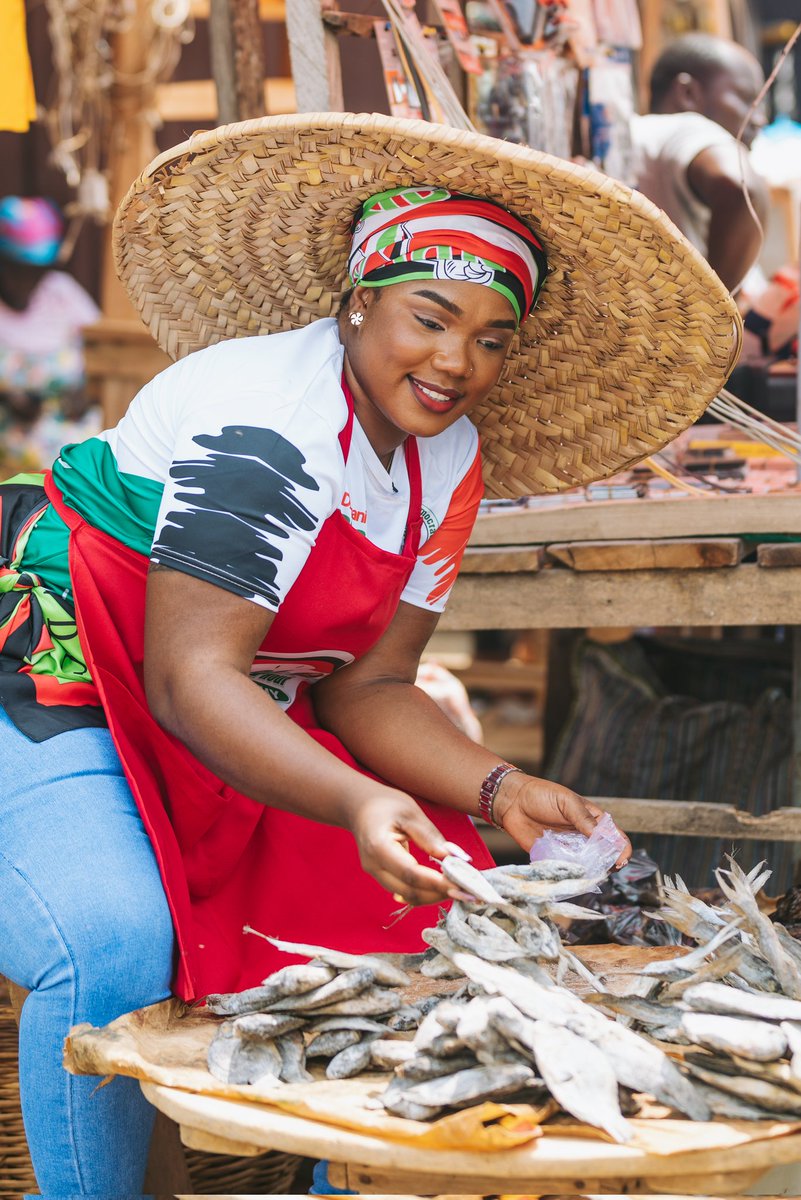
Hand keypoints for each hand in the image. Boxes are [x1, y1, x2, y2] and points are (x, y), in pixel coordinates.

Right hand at [347, 786, 467, 905]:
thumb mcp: (410, 812)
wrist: (359, 807)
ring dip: (434, 895)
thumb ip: (430, 837)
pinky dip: (425, 891)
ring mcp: (376, 874)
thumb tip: (455, 858)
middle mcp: (373, 866)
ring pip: (408, 895)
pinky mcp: (382, 876)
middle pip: (409, 891)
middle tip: (468, 892)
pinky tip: (444, 886)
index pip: (411, 873)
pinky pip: (405, 890)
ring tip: (460, 889)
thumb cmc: (385, 804)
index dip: (437, 882)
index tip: (462, 885)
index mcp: (378, 846)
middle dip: (439, 894)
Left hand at [492, 772, 631, 868]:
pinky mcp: (554, 857)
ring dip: (589, 871)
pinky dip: (571, 874)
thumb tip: (603, 837)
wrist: (512, 802)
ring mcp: (570, 848)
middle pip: (604, 855)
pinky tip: (570, 874)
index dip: (622, 849)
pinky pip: (567, 870)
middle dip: (608, 864)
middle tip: (605, 869)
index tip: (621, 859)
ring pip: (587, 866)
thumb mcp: (567, 802)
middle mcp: (584, 837)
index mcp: (593, 820)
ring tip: (587, 872)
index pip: (615, 836)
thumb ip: (584, 820)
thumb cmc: (541, 795)